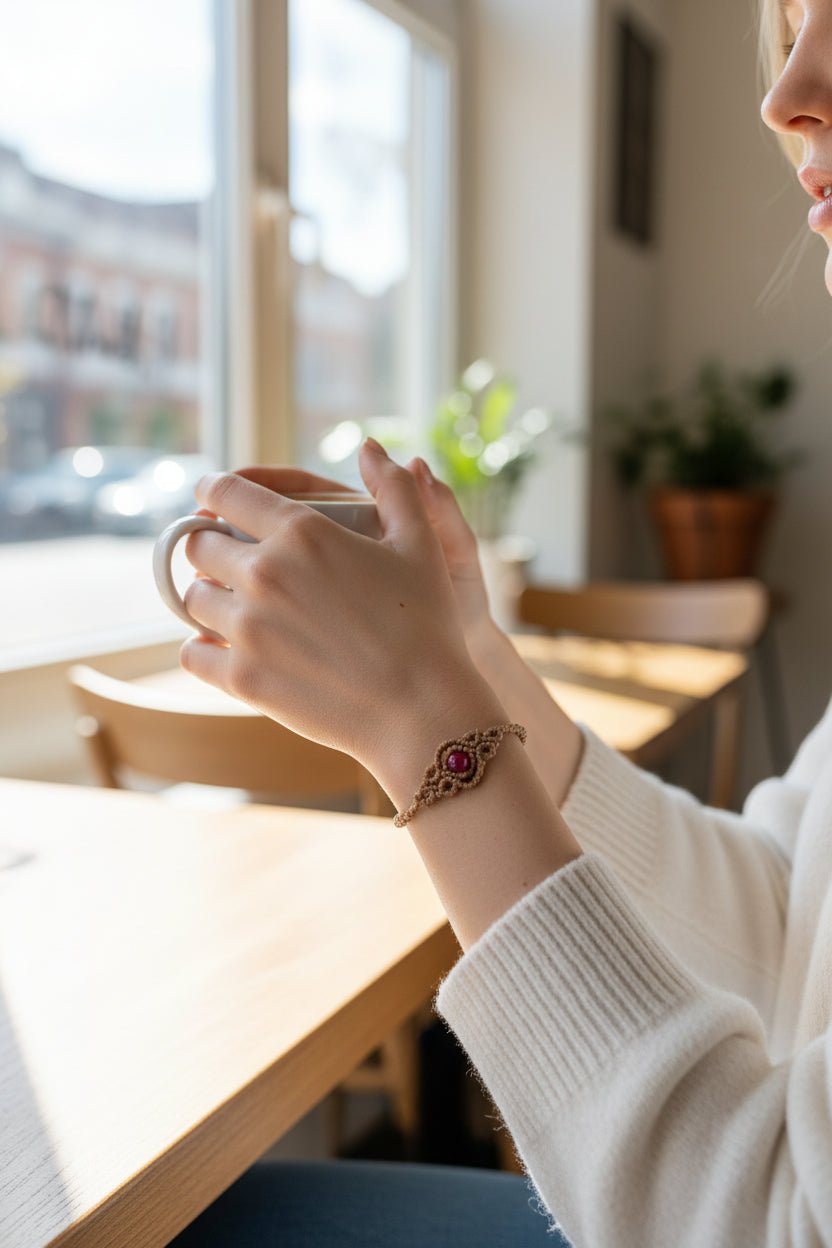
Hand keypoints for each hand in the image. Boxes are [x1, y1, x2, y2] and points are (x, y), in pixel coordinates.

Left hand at [180, 441, 501, 797]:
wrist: (422, 711)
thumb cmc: (427, 625)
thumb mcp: (421, 545)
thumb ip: (394, 488)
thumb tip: (372, 447)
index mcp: (302, 532)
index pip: (226, 492)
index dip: (213, 492)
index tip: (211, 502)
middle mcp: (265, 574)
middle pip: (198, 545)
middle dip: (209, 547)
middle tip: (226, 561)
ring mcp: (249, 629)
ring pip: (193, 599)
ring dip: (208, 599)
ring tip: (230, 609)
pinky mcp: (243, 679)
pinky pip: (192, 655)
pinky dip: (201, 650)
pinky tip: (221, 650)